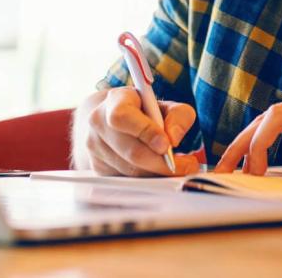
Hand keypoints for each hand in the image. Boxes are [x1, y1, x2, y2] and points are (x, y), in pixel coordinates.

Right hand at [72, 87, 199, 176]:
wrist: (109, 118)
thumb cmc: (141, 110)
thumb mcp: (164, 105)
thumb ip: (178, 115)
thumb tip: (174, 138)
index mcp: (115, 101)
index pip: (122, 117)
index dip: (145, 132)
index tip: (168, 144)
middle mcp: (99, 124)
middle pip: (131, 151)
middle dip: (162, 163)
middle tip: (187, 165)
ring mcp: (94, 148)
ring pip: (130, 170)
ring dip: (157, 173)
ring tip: (177, 168)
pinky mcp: (97, 168)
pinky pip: (126, 180)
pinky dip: (147, 179)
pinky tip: (158, 171)